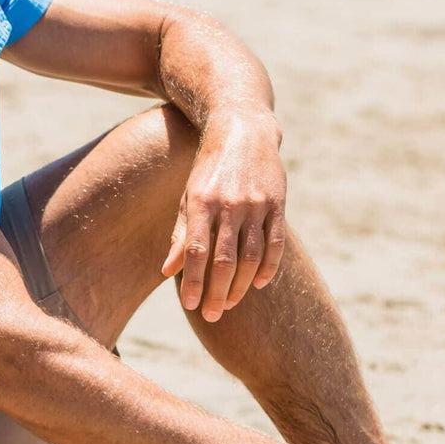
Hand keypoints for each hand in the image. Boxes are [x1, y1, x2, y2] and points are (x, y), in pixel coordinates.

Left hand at [161, 109, 286, 320]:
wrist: (241, 129)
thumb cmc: (208, 167)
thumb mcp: (188, 194)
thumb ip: (181, 233)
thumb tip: (167, 270)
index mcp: (201, 202)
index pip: (196, 250)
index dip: (192, 281)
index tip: (189, 305)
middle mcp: (229, 204)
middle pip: (224, 260)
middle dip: (216, 292)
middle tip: (211, 315)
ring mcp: (256, 204)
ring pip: (251, 256)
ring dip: (242, 286)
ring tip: (230, 304)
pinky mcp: (277, 203)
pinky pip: (275, 243)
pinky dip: (270, 267)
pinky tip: (261, 285)